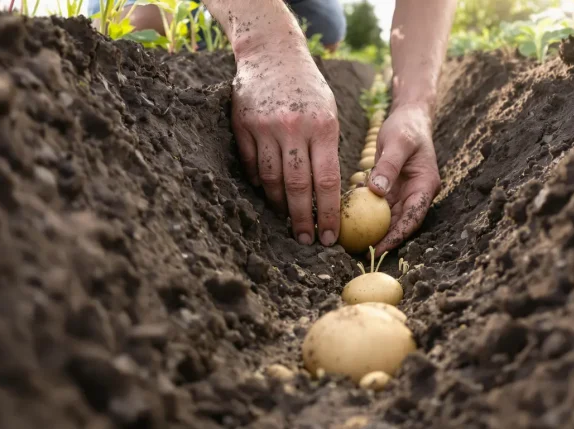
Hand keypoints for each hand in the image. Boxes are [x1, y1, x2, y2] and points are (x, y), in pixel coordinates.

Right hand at [232, 47, 340, 246]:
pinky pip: (250, 165)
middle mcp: (293, 129)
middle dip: (303, 219)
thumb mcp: (329, 113)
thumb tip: (328, 192)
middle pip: (297, 186)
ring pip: (270, 180)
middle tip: (307, 240)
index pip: (327, 180)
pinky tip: (267, 195)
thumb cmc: (308, 88)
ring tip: (288, 221)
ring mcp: (265, 128)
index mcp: (322, 126)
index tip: (330, 236)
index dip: (329, 213)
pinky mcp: (242, 126)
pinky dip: (258, 183)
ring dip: (280, 205)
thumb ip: (328, 149)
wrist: (272, 52)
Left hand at [367, 104, 440, 254]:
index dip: (397, 235)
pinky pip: (379, 206)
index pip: (413, 218)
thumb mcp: (398, 142)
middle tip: (359, 252)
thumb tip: (377, 191)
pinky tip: (349, 223)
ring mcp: (404, 193)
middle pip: (401, 223)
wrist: (409, 117)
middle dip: (383, 240)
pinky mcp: (392, 189)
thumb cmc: (406, 127)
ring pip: (389, 218)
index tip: (379, 247)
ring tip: (352, 244)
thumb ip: (389, 165)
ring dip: (374, 230)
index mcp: (425, 186)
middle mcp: (417, 193)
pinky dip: (366, 215)